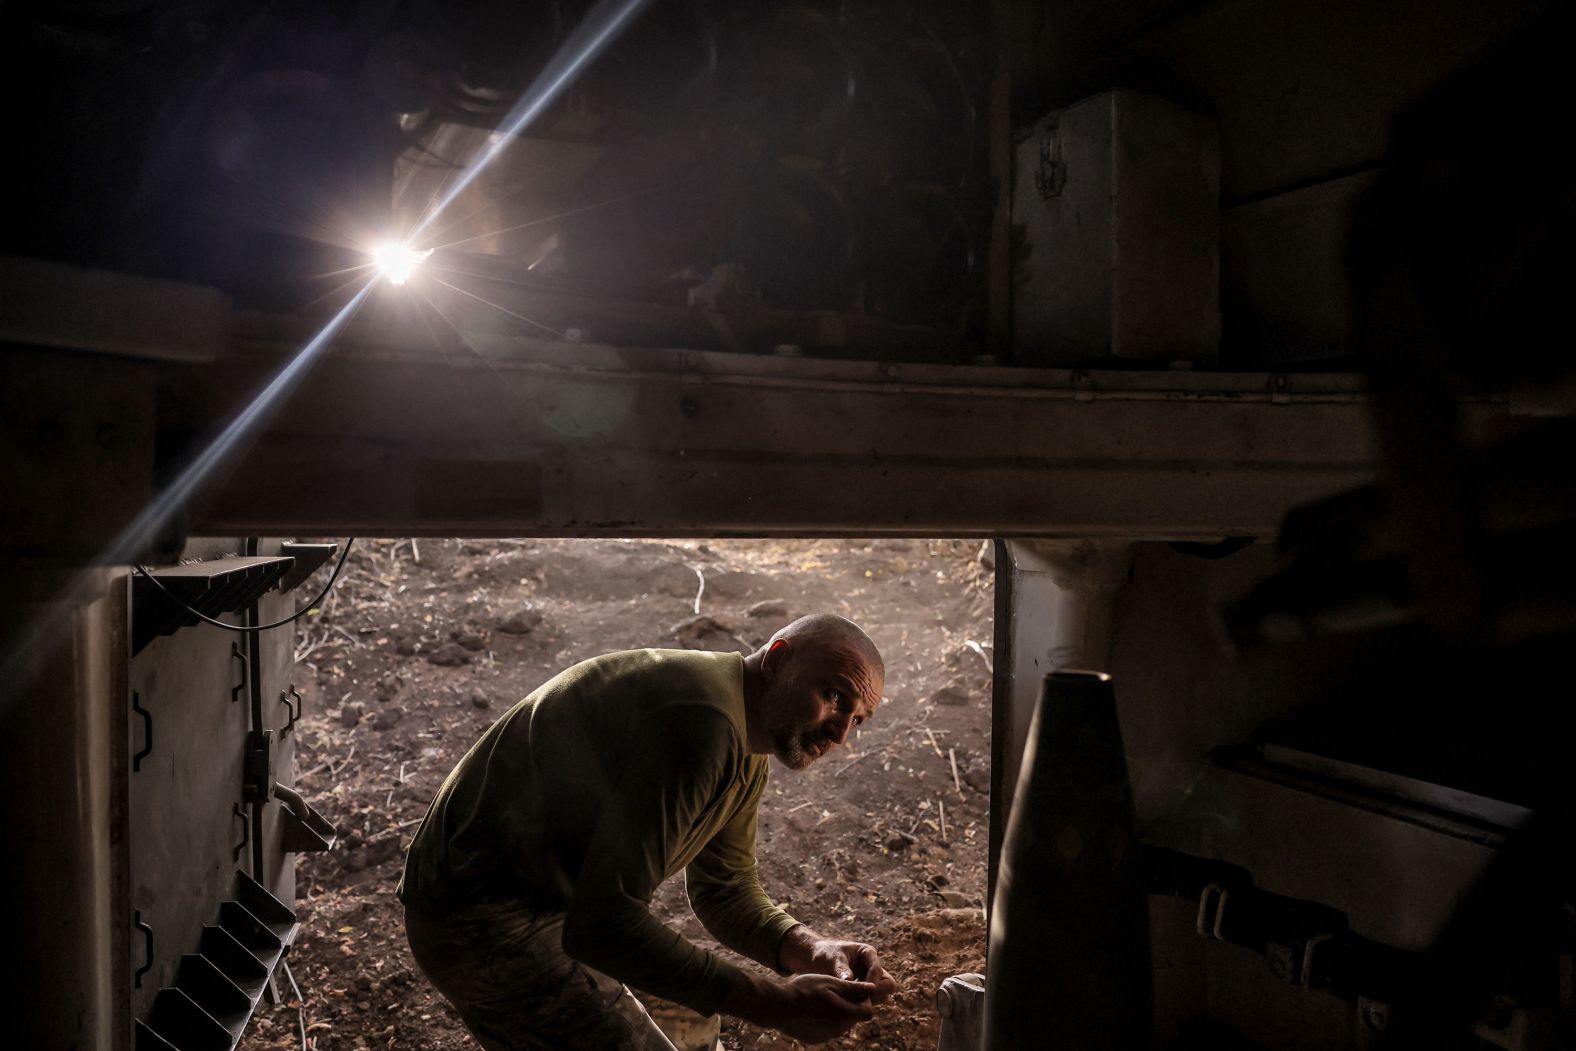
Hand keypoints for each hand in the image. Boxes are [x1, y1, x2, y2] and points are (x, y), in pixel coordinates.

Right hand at [723, 972, 876, 1043]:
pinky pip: (826, 1029)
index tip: (853, 989)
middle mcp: (838, 1030)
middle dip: (849, 1005)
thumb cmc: (804, 990)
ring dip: (836, 1013)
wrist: (777, 1006)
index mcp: (845, 1015)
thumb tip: (874, 988)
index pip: (868, 1011)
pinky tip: (811, 1009)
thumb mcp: (830, 982)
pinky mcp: (814, 1039)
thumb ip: (854, 988)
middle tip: (835, 991)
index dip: (864, 1000)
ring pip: (840, 1024)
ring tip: (821, 999)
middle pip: (853, 1018)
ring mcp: (825, 1036)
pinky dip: (824, 1020)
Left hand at [779, 927, 898, 1004]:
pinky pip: (871, 1002)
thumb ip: (842, 969)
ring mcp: (869, 980)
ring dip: (870, 1002)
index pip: (877, 970)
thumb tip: (849, 980)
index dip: (870, 983)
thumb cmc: (824, 954)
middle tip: (860, 1002)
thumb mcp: (832, 958)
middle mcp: (872, 967)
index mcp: (868, 954)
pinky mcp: (863, 992)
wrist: (814, 960)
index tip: (860, 994)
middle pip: (888, 984)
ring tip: (853, 1006)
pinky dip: (863, 1006)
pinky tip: (850, 1009)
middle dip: (876, 994)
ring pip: (882, 995)